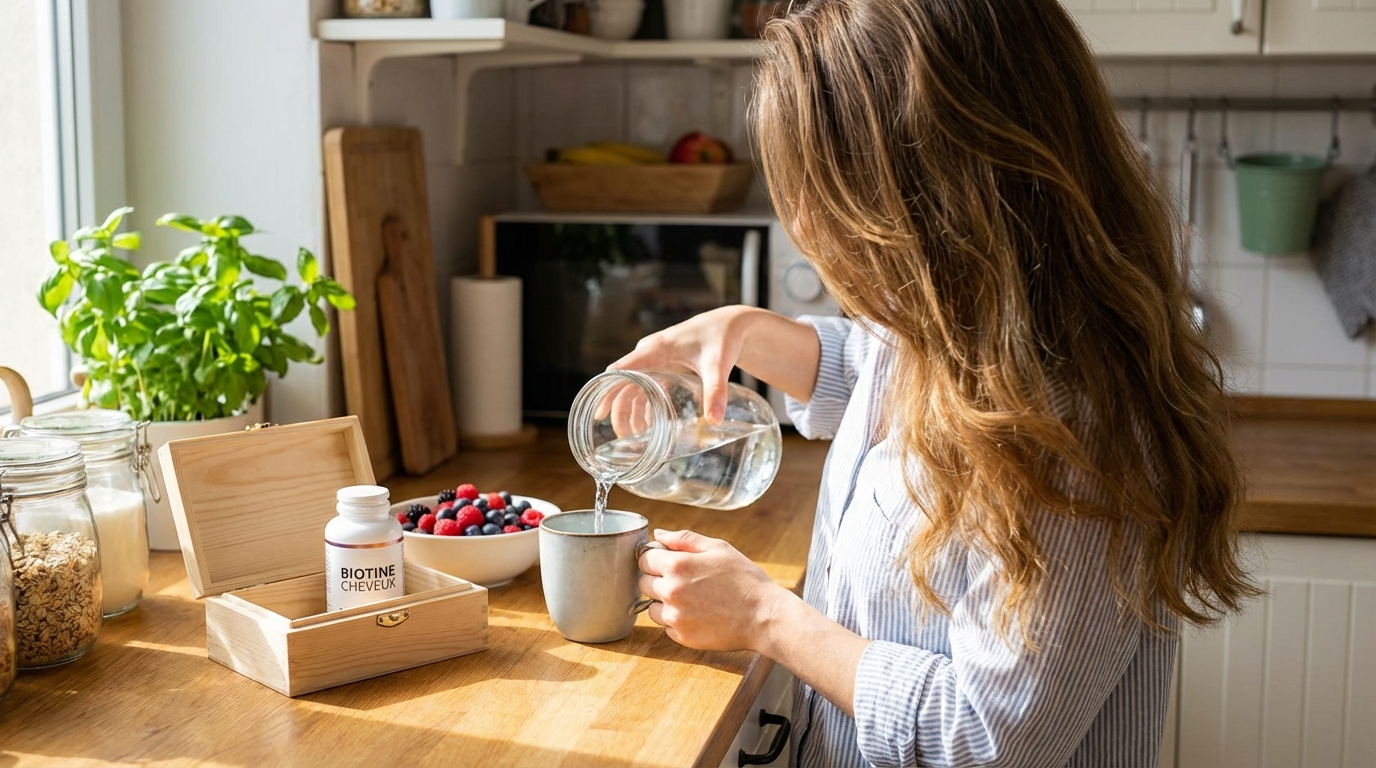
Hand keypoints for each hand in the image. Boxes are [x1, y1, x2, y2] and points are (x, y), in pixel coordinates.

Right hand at [609, 306, 751, 423]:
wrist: (732, 323)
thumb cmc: (722, 338)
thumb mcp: (718, 365)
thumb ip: (715, 391)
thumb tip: (714, 420)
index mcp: (656, 349)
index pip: (621, 370)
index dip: (606, 391)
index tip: (598, 412)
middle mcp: (650, 352)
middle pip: (624, 383)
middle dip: (619, 409)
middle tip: (623, 437)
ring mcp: (656, 358)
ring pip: (634, 385)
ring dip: (630, 409)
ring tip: (633, 436)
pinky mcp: (665, 364)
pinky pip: (645, 384)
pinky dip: (643, 403)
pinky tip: (647, 423)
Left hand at [638, 529, 787, 651]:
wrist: (763, 615)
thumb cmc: (744, 578)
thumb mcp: (718, 548)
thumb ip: (684, 539)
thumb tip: (658, 534)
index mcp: (677, 566)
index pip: (644, 559)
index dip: (654, 558)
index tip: (667, 561)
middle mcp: (671, 592)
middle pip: (643, 584)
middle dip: (657, 579)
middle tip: (683, 580)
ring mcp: (675, 617)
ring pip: (651, 608)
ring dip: (664, 603)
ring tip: (692, 599)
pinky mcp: (682, 637)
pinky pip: (667, 627)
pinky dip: (677, 621)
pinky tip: (699, 614)